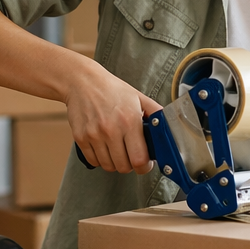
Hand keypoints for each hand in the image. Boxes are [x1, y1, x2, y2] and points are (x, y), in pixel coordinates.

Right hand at [63, 58, 162, 173]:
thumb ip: (156, 114)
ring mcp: (94, 135)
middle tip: (130, 155)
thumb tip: (169, 128)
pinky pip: (93, 161)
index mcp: (129, 121)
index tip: (144, 163)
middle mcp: (111, 129)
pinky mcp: (80, 138)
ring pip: (108, 166)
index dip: (144, 166)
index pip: (139, 159)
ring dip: (115, 162)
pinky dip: (100, 159)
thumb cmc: (112, 89)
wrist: (82, 81)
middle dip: (130, 164)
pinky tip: (104, 147)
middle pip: (124, 167)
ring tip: (117, 149)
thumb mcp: (138, 97)